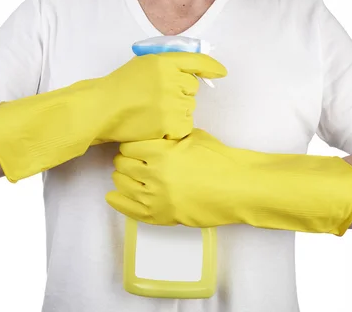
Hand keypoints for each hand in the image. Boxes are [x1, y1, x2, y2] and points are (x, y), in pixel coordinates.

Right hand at [96, 53, 226, 141]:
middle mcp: (170, 79)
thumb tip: (194, 70)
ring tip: (154, 113)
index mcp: (163, 61)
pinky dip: (174, 128)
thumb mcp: (143, 64)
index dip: (211, 67)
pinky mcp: (170, 124)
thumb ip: (167, 63)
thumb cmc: (120, 87)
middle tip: (158, 98)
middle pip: (193, 88)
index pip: (197, 61)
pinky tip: (156, 125)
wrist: (102, 110)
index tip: (221, 73)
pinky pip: (185, 126)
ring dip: (177, 111)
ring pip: (190, 107)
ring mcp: (171, 102)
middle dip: (181, 92)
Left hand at [106, 128, 245, 226]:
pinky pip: (130, 211)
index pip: (128, 147)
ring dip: (122, 178)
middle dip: (124, 161)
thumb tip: (150, 135)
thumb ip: (167, 137)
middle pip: (121, 165)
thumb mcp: (192, 137)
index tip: (133, 147)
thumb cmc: (220, 160)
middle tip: (130, 161)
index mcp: (161, 153)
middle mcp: (155, 175)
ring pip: (122, 185)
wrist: (238, 187)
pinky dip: (118, 202)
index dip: (130, 146)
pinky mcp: (161, 216)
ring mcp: (157, 198)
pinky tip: (113, 197)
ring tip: (125, 176)